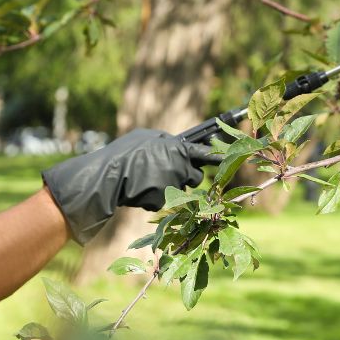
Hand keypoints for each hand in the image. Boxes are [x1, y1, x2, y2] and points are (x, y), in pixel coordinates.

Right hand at [42, 129, 215, 244]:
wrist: (108, 175)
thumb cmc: (126, 152)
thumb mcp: (146, 137)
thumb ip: (165, 142)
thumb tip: (175, 144)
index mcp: (176, 149)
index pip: (204, 154)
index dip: (219, 157)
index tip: (231, 160)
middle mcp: (178, 168)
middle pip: (194, 176)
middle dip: (184, 176)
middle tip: (165, 171)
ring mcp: (171, 186)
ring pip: (180, 190)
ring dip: (170, 186)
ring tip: (148, 179)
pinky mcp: (162, 201)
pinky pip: (164, 200)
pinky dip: (155, 197)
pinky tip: (140, 190)